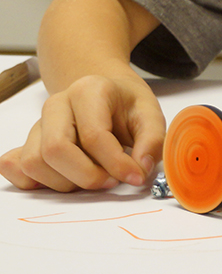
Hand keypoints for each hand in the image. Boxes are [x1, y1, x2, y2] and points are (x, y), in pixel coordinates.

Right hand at [0, 73, 164, 191]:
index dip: (116, 164)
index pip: (93, 135)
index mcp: (89, 90)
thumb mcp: (150, 112)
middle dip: (86, 176)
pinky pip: (16, 167)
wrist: (104, 93)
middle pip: (55, 150)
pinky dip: (36, 181)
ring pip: (34, 163)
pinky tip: (65, 178)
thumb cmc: (126, 103)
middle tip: (110, 181)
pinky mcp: (28, 141)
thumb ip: (153, 140)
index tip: (135, 177)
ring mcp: (38, 123)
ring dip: (65, 182)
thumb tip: (142, 168)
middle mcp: (57, 104)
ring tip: (93, 177)